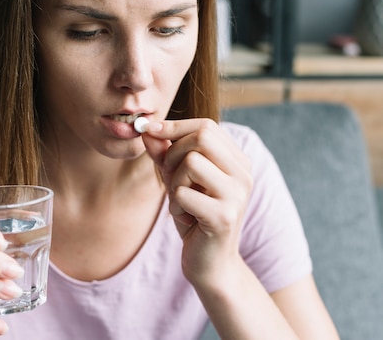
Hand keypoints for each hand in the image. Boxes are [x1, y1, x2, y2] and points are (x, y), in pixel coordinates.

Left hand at [141, 119, 252, 285]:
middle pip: (201, 138)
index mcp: (237, 161)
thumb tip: (146, 129)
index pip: (207, 126)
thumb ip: (164, 154)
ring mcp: (237, 195)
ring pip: (191, 162)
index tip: (148, 130)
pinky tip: (185, 218)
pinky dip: (175, 205)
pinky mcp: (224, 216)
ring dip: (174, 182)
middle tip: (171, 179)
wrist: (210, 263)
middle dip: (172, 154)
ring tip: (181, 201)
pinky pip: (184, 193)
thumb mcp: (177, 180)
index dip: (174, 126)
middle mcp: (243, 174)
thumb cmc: (193, 217)